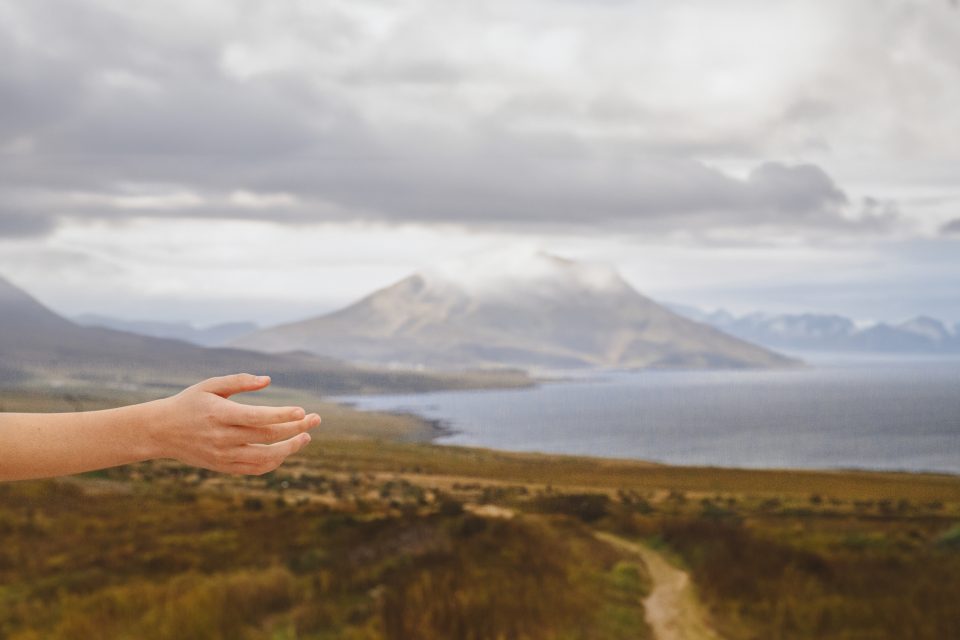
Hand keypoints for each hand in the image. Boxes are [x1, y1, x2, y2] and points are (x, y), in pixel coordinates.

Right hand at [150, 373, 319, 474]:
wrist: (161, 431)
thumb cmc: (189, 403)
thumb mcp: (210, 385)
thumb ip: (239, 381)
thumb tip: (268, 380)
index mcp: (220, 414)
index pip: (258, 417)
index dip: (282, 416)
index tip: (302, 411)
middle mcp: (223, 437)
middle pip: (267, 436)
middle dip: (295, 429)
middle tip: (316, 420)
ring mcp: (223, 455)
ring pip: (264, 457)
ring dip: (289, 449)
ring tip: (305, 437)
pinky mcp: (223, 467)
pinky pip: (254, 469)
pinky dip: (273, 463)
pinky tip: (285, 451)